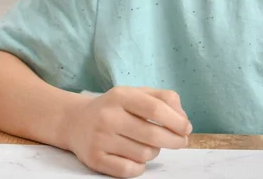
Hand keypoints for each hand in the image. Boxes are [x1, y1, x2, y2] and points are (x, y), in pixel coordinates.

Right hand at [63, 87, 191, 177]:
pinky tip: (138, 157)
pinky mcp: (94, 159)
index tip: (187, 128)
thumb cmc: (116, 107)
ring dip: (154, 151)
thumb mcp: (137, 93)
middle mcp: (108, 116)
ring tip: (149, 144)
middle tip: (181, 141)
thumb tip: (183, 118)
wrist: (76, 121)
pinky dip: (140, 166)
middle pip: (153, 135)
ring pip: (144, 154)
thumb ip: (164, 98)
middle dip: (174, 141)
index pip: (156, 109)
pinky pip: (129, 170)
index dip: (176, 121)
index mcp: (121, 96)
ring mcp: (100, 139)